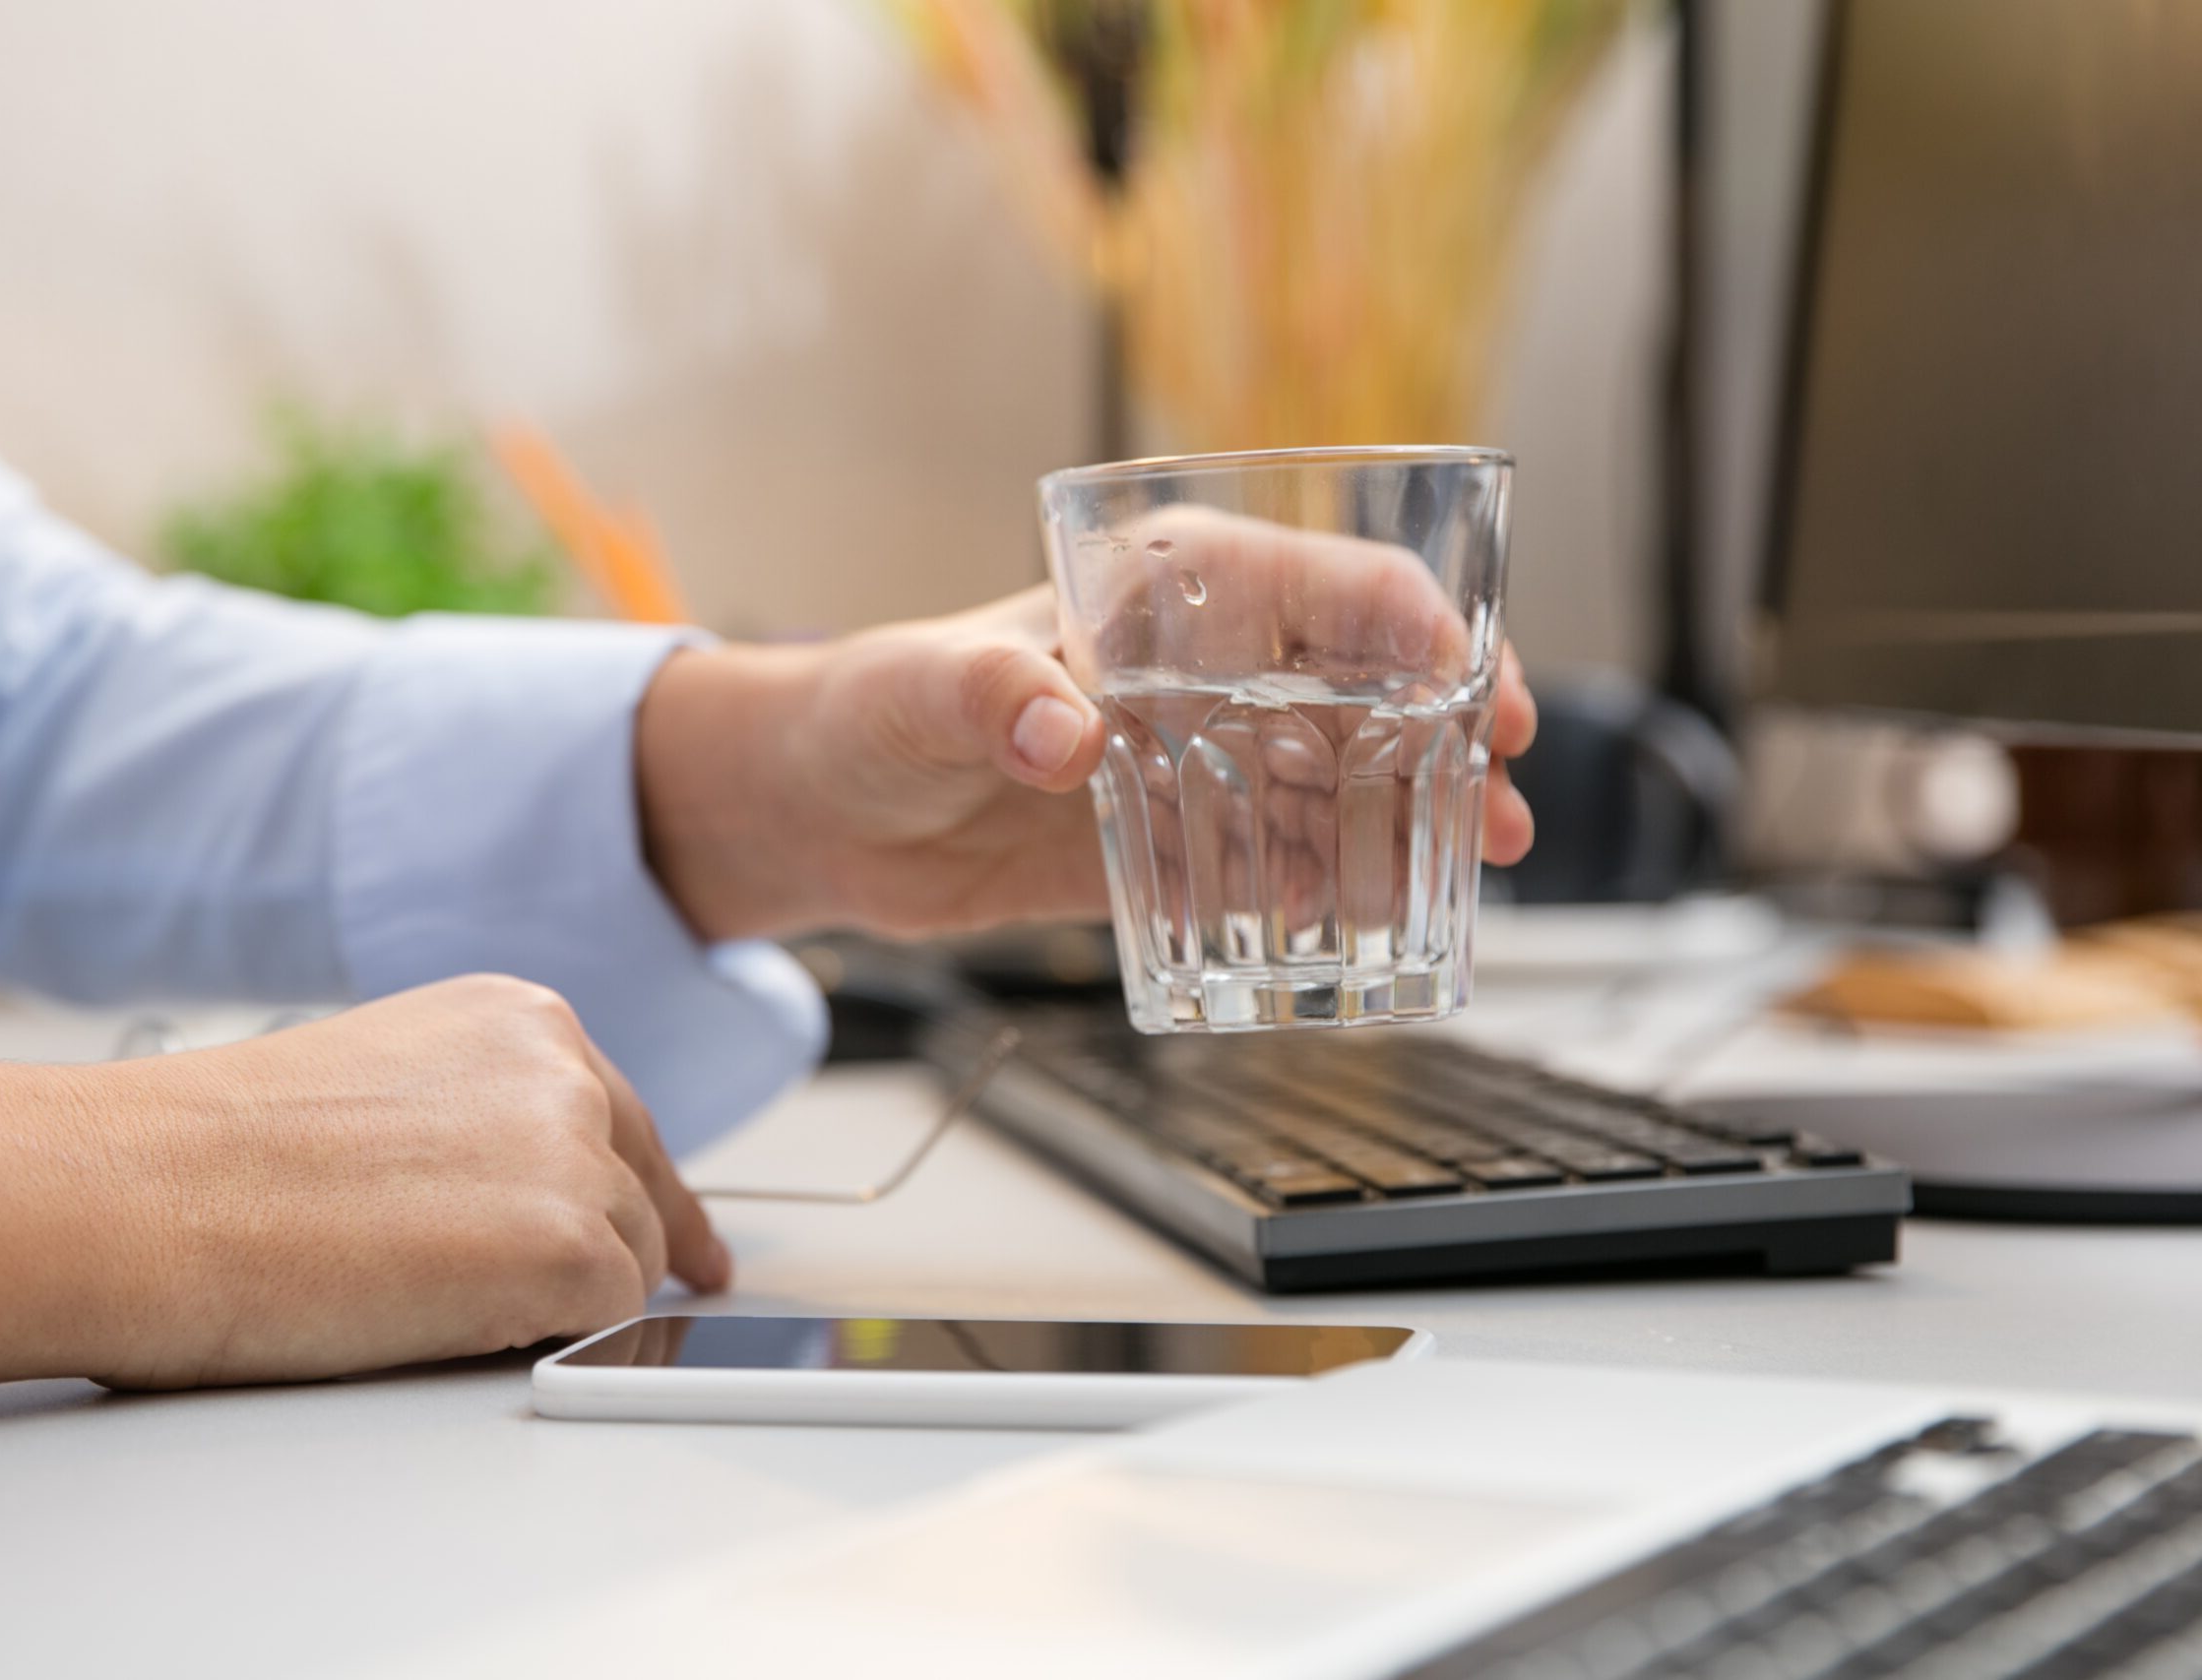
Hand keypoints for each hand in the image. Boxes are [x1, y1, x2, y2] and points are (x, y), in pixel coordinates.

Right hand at [0, 975, 725, 1408]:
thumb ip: (471, 1120)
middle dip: (631, 1253)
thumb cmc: (213, 1156)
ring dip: (560, 1303)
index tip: (688, 1243)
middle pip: (641, 1193)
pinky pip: (605, 1322)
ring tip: (446, 1314)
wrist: (144, 1193)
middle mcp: (563, 1070)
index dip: (652, 1192)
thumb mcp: (380, 1088)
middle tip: (656, 1300)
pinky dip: (545, 1342)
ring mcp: (575, 1156)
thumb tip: (510, 1191)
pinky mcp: (571, 1250)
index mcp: (516, 1019)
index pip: (620, 1118)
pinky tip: (461, 1334)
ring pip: (629, 1264)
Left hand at [637, 573, 1535, 942]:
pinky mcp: (1178, 835)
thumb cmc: (866, 710)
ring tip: (1480, 862)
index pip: (1325, 585)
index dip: (1417, 626)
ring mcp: (1200, 752)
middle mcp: (1204, 665)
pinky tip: (1380, 916)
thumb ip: (989, 697)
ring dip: (1422, 809)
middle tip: (1509, 791)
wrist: (824, 813)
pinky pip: (1284, 855)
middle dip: (1458, 724)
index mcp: (1166, 590)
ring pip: (1348, 770)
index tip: (1473, 684)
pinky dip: (1340, 880)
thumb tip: (1065, 730)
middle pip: (1370, 679)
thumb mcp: (919, 693)